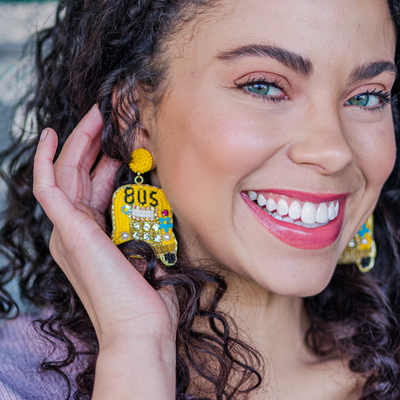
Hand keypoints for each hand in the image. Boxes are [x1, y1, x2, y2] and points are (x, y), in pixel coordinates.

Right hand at [33, 105, 175, 398]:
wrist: (140, 326)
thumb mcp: (146, 249)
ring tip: (92, 117)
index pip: (92, 187)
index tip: (117, 142)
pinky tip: (53, 137)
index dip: (102, 161)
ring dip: (78, 142)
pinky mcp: (68, 230)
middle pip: (77, 174)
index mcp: (92, 235)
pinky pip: (48, 187)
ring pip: (66, 174)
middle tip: (103, 118)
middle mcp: (75, 230)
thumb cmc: (147, 295)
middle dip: (90, 143)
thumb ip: (143, 226)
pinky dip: (47, 161)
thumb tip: (152, 204)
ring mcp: (69, 230)